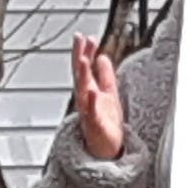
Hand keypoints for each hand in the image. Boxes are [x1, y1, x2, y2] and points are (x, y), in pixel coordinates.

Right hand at [69, 37, 125, 161]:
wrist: (106, 150)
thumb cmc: (106, 124)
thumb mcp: (109, 95)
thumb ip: (106, 76)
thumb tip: (103, 57)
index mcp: (90, 91)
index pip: (85, 68)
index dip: (86, 52)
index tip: (86, 36)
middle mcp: (86, 100)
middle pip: (80, 75)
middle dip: (79, 57)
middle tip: (79, 40)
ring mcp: (89, 112)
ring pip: (82, 91)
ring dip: (82, 75)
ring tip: (84, 59)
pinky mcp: (95, 125)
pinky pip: (92, 112)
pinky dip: (92, 102)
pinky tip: (93, 91)